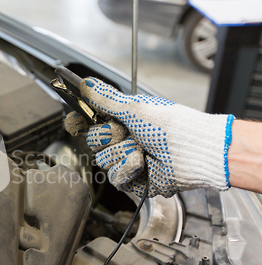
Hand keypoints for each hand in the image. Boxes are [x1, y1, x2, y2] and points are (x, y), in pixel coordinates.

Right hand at [64, 77, 233, 197]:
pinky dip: (128, 169)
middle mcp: (124, 139)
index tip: (72, 122)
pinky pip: (115, 177)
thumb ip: (106, 98)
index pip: (92, 121)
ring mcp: (127, 160)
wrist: (192, 152)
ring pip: (103, 160)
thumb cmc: (171, 126)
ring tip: (142, 149)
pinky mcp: (132, 180)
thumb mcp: (134, 107)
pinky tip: (143, 164)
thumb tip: (86, 84)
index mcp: (123, 120)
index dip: (79, 121)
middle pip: (94, 142)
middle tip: (125, 132)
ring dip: (122, 153)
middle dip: (107, 136)